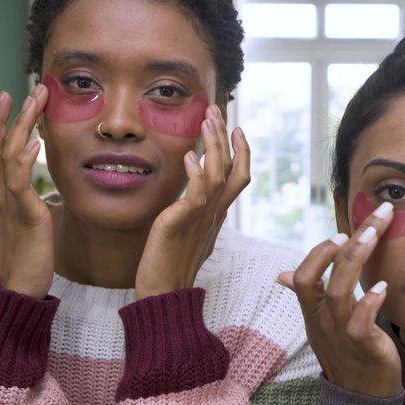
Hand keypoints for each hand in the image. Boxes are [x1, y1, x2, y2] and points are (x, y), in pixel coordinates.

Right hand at [0, 85, 53, 298]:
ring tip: (34, 102)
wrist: (20, 290)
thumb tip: (44, 193)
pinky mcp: (24, 216)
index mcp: (4, 193)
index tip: (11, 95)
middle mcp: (2, 193)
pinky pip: (20, 183)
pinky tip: (36, 143)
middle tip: (28, 88)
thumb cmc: (30, 257)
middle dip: (12, 114)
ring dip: (21, 126)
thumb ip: (32, 203)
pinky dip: (26, 160)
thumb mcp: (31, 221)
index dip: (1, 121)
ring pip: (9, 155)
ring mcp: (10, 203)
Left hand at [134, 105, 250, 298]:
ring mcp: (201, 218)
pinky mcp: (182, 223)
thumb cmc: (170, 264)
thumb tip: (194, 192)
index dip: (241, 151)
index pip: (238, 176)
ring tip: (206, 120)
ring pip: (218, 174)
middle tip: (216, 110)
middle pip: (232, 168)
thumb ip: (194, 210)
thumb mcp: (188, 230)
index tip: (236, 127)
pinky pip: (196, 194)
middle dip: (226, 136)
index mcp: (217, 213)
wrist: (164, 293)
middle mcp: (215, 213)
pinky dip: (196, 173)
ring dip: (214, 145)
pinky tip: (189, 155)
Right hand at [277, 203, 401, 397]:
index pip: (303, 276)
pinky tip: (382, 287)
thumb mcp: (321, 324)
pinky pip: (360, 324)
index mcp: (313, 312)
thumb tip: (283, 274)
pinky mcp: (364, 348)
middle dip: (347, 244)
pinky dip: (370, 303)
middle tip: (374, 219)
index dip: (318, 253)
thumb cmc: (346, 353)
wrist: (362, 398)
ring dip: (356, 262)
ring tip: (375, 238)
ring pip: (340, 295)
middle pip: (325, 277)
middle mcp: (324, 321)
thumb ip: (308, 296)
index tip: (341, 232)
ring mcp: (342, 335)